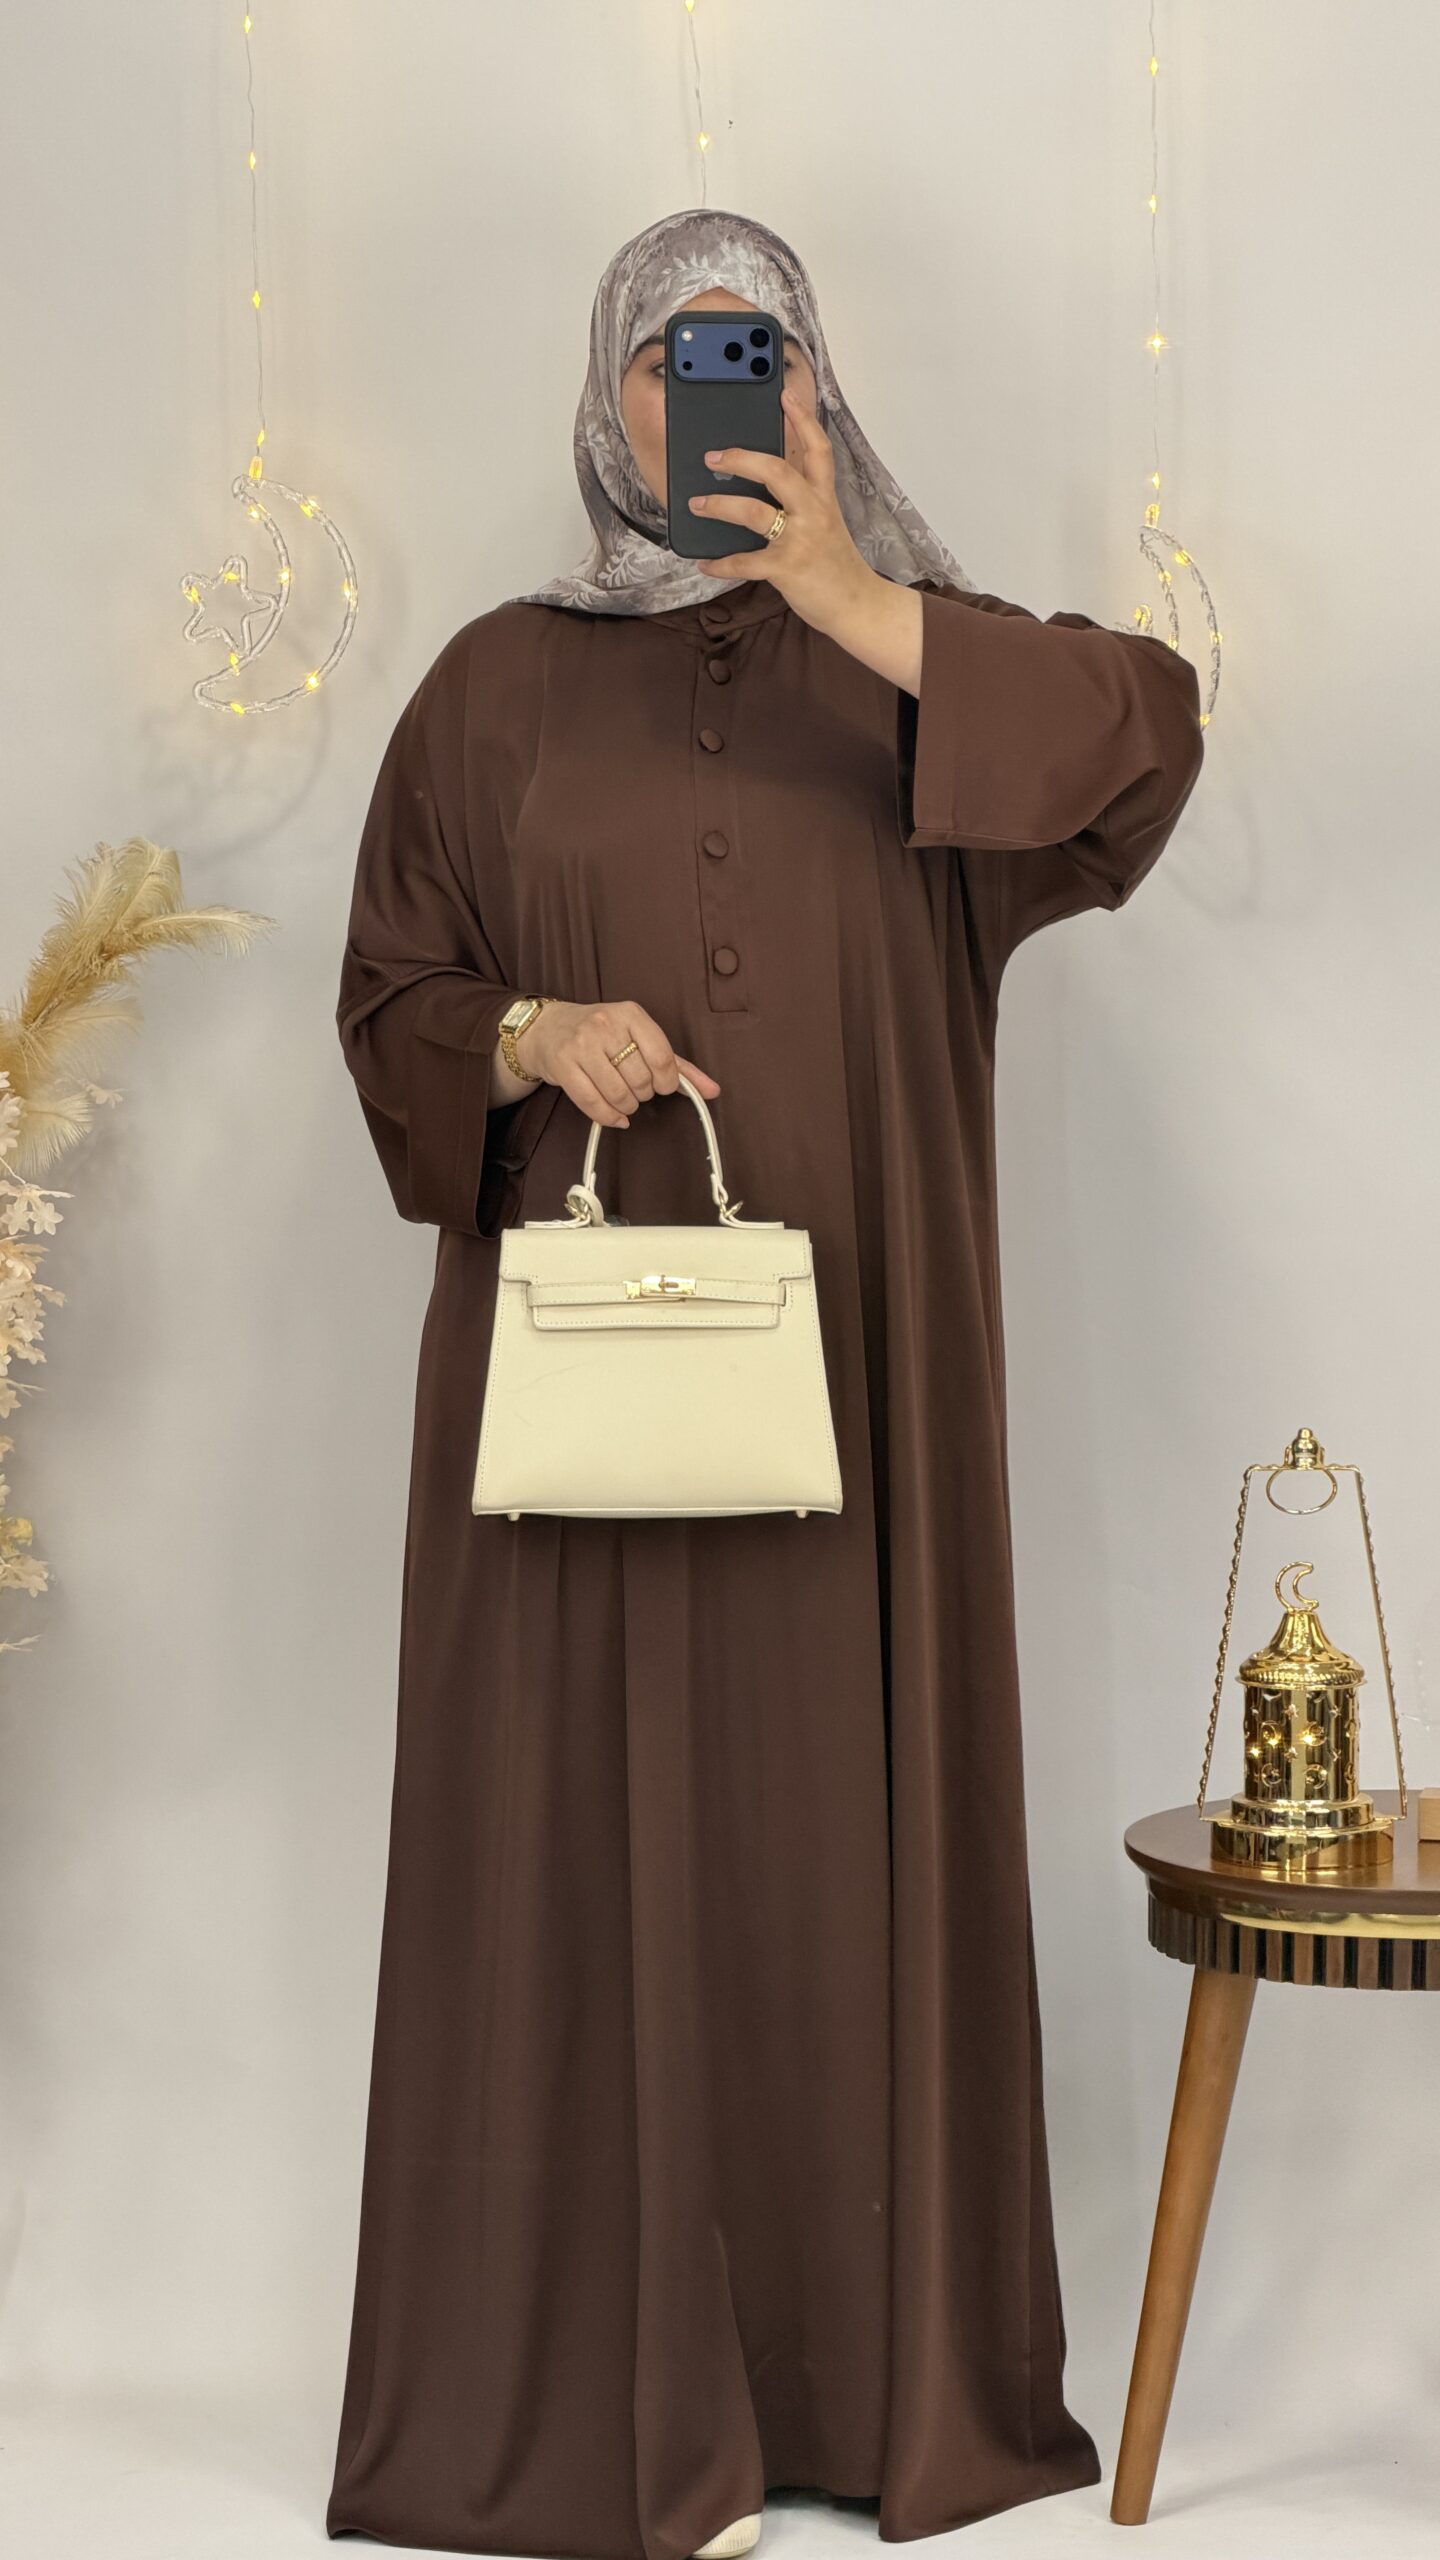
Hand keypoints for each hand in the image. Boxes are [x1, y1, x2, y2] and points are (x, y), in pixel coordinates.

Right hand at [504, 998, 719, 1129]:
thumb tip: (712, 1090)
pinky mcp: (563, 1066)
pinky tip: (614, 1116)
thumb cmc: (600, 1034)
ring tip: (623, 1099)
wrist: (547, 1029)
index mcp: (630, 1014)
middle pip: (641, 1080)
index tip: (662, 1085)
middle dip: (644, 1093)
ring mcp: (582, 1045)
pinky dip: (608, 1118)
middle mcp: (605, 1025)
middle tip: (635, 1087)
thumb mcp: (639, 1038)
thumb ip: (677, 1065)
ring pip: (619, 1095)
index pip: (662, 1057)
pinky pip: (593, 1104)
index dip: (667, 1081)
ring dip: (627, 1107)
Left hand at [687, 385, 876, 634]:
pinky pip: (744, 562)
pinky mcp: (787, 569)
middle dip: (740, 459)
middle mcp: (813, 511)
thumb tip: (758, 490)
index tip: (785, 395)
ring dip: (718, 505)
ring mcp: (800, 539)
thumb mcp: (826, 524)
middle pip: (776, 470)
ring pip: (752, 512)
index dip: (802, 419)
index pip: (817, 449)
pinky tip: (706, 563)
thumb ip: (801, 504)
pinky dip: (720, 564)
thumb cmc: (836, 565)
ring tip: (697, 504)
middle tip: (713, 457)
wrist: (857, 605)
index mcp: (824, 497)